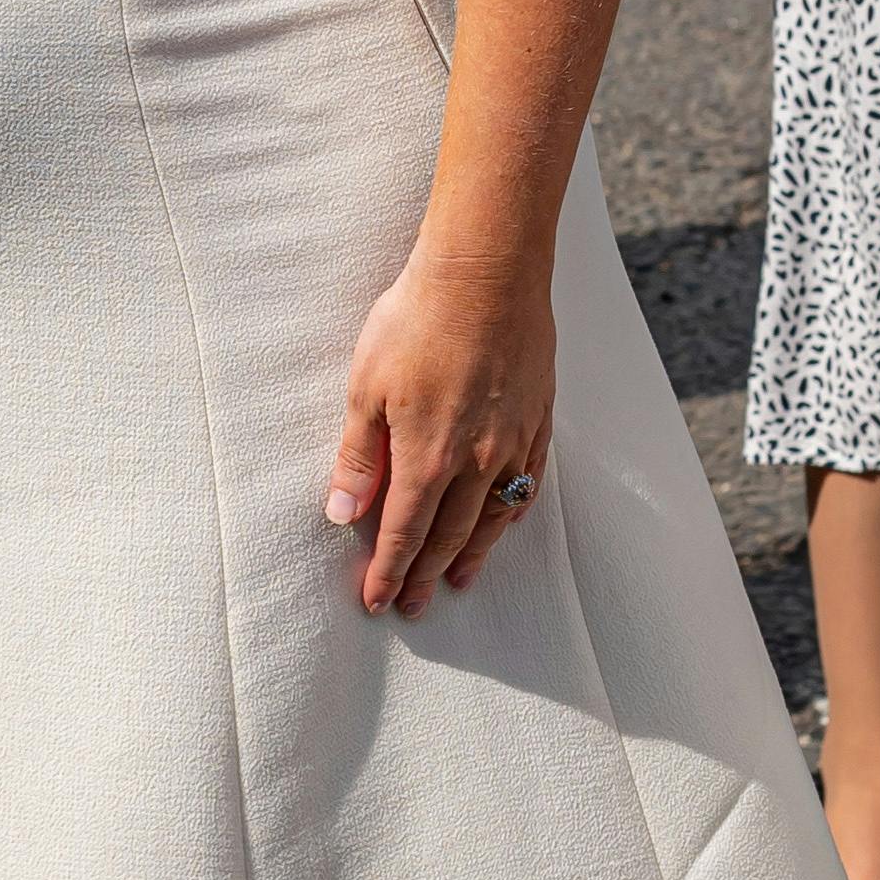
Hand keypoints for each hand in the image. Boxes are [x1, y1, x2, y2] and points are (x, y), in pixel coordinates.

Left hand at [327, 244, 554, 614]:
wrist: (487, 273)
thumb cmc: (416, 321)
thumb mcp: (365, 387)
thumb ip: (359, 456)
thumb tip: (342, 512)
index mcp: (427, 459)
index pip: (403, 533)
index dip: (388, 571)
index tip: (377, 600)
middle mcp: (475, 462)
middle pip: (448, 536)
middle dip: (425, 574)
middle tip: (413, 605)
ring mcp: (512, 442)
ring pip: (492, 517)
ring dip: (474, 554)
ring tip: (460, 582)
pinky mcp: (537, 417)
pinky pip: (528, 481)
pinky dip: (513, 511)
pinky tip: (506, 522)